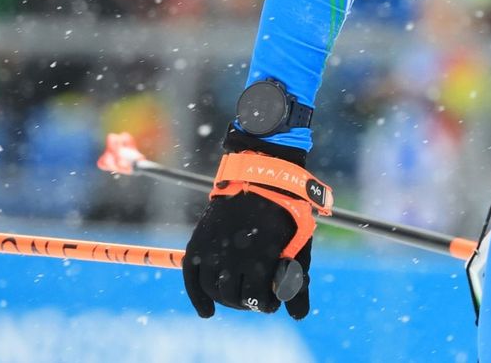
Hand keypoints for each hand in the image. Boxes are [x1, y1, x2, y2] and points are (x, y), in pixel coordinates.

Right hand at [182, 132, 316, 318]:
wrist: (261, 175)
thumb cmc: (286, 211)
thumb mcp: (299, 243)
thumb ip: (296, 279)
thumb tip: (299, 315)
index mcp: (260, 256)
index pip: (256, 299)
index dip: (265, 305)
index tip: (270, 303)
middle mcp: (232, 256)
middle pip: (233, 297)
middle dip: (246, 303)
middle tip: (254, 299)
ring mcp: (212, 249)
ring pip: (213, 290)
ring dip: (225, 300)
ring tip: (238, 299)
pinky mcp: (199, 242)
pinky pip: (191, 278)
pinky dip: (198, 298)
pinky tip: (207, 312)